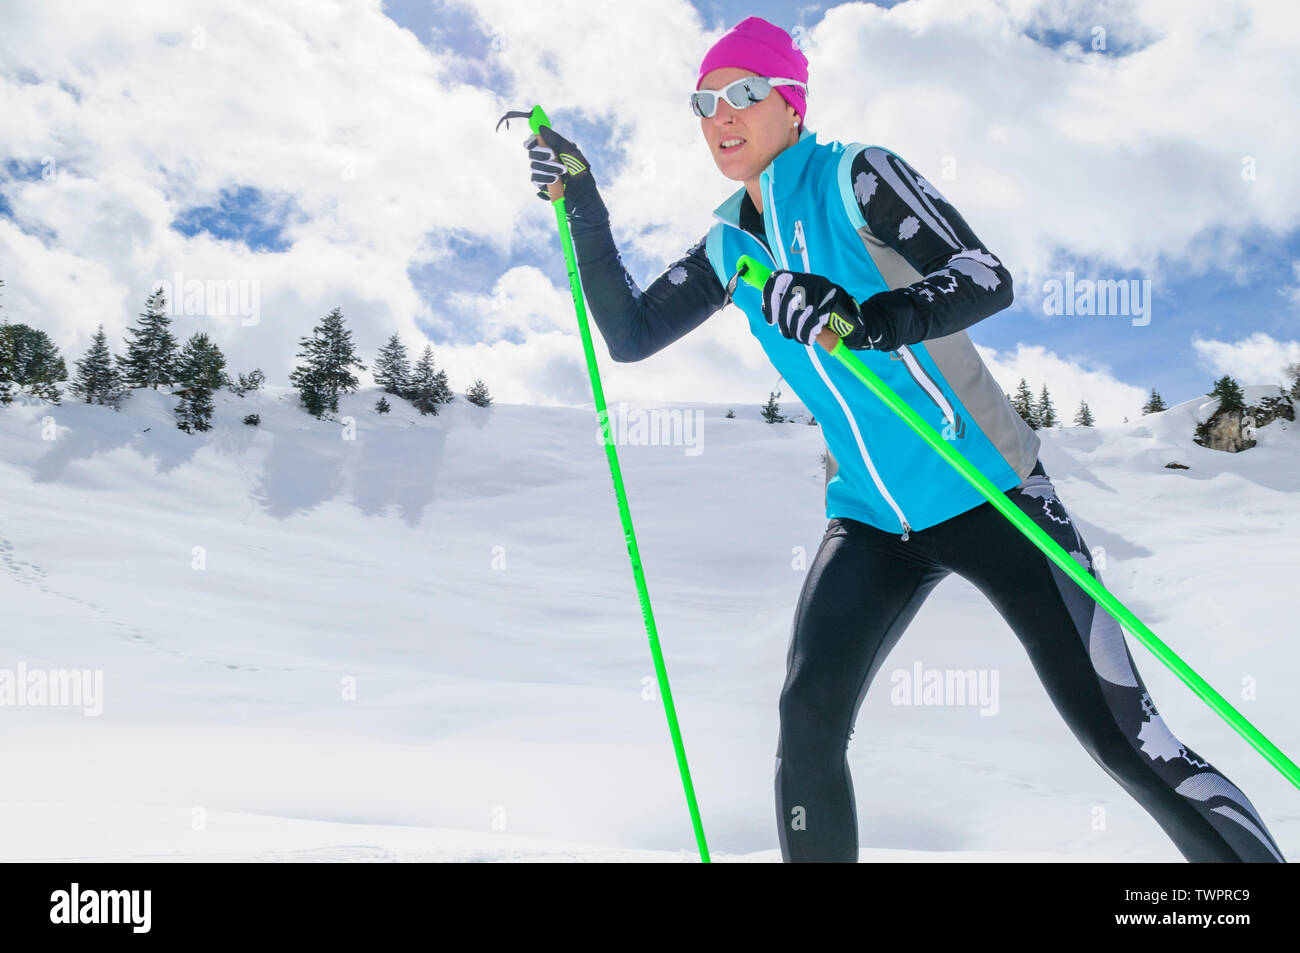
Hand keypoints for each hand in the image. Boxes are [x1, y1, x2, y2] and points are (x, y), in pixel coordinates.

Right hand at [524, 127, 590, 200]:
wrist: (584, 195)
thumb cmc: (581, 172)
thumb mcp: (571, 153)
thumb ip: (556, 140)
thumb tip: (540, 128)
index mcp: (552, 149)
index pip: (535, 142)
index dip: (532, 141)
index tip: (534, 142)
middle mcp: (545, 159)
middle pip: (532, 153)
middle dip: (541, 154)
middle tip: (552, 155)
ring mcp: (543, 173)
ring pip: (533, 166)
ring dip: (547, 168)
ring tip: (562, 172)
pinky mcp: (541, 185)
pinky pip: (535, 179)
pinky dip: (545, 179)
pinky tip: (555, 180)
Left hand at [760, 270, 885, 349]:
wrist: (852, 321)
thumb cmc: (822, 316)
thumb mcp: (802, 307)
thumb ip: (786, 305)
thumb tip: (768, 312)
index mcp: (799, 278)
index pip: (776, 280)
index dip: (769, 301)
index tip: (770, 320)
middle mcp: (809, 280)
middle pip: (786, 301)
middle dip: (784, 323)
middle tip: (788, 334)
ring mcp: (821, 289)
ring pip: (798, 313)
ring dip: (796, 331)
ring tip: (801, 337)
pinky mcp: (831, 301)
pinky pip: (812, 321)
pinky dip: (807, 334)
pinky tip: (810, 338)